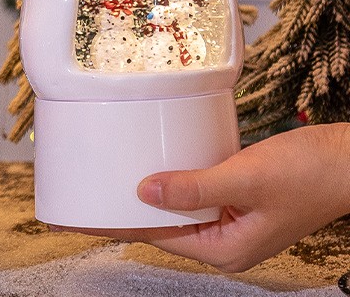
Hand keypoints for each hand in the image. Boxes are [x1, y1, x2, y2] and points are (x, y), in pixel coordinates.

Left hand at [68, 124, 349, 272]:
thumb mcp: (245, 179)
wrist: (346, 161)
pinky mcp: (238, 197)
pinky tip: (158, 163)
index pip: (157, 237)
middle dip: (128, 209)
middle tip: (91, 188)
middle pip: (163, 224)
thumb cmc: (308, 174)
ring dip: (151, 191)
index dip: (120, 223)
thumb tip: (144, 191)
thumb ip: (194, 187)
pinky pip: (196, 190)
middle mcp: (226, 239)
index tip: (86, 214)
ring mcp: (233, 218)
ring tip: (113, 174)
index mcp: (226, 248)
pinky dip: (175, 178)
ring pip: (178, 206)